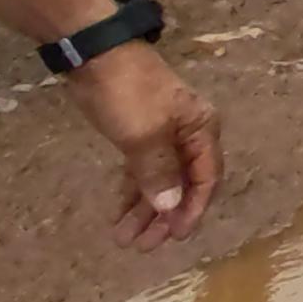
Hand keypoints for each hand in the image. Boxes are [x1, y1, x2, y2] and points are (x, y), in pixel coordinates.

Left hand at [66, 42, 219, 248]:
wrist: (96, 55)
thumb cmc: (128, 94)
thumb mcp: (145, 135)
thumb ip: (159, 172)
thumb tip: (171, 207)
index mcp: (200, 129)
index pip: (206, 178)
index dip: (192, 210)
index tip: (174, 238)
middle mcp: (188, 134)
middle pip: (182, 184)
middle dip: (164, 216)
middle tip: (143, 246)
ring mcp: (162, 134)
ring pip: (160, 180)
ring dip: (145, 209)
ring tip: (125, 239)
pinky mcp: (137, 133)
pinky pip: (141, 171)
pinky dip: (133, 192)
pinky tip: (120, 213)